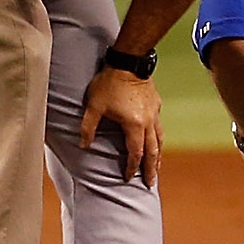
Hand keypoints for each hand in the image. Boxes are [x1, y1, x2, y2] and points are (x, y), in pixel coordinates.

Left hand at [80, 66, 163, 188]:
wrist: (129, 60)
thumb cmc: (110, 83)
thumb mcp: (94, 106)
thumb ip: (88, 127)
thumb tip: (84, 145)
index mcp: (135, 125)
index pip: (135, 153)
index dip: (131, 167)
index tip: (127, 177)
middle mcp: (148, 122)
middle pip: (153, 151)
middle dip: (152, 168)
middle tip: (151, 183)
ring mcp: (154, 113)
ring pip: (160, 139)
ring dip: (158, 154)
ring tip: (157, 165)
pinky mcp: (156, 103)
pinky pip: (159, 125)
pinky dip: (158, 137)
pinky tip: (155, 138)